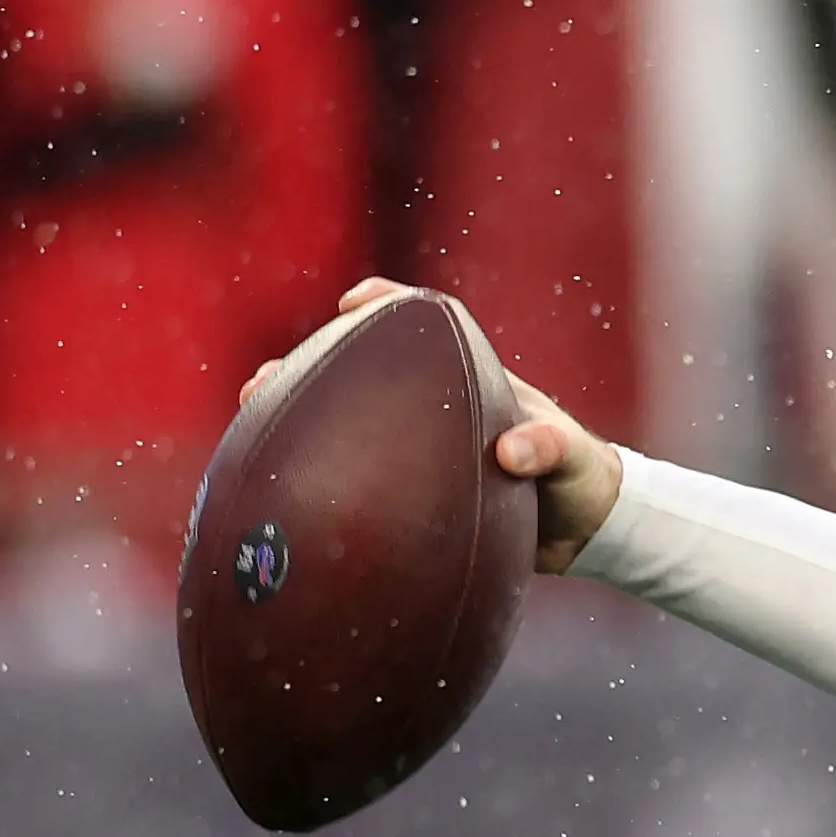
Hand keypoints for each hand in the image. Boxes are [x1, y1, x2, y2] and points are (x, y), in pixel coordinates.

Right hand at [242, 279, 627, 574]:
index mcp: (474, 381)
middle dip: (308, 367)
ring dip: (296, 420)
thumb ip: (549, 448)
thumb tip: (509, 452)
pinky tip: (273, 496)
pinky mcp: (411, 490)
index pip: (427, 326)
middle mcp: (437, 408)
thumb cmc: (584, 481)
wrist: (586, 534)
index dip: (385, 305)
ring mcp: (419, 447)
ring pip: (346, 425)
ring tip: (249, 426)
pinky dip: (317, 476)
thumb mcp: (575, 461)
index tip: (351, 302)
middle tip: (263, 381)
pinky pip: (356, 477)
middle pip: (362, 373)